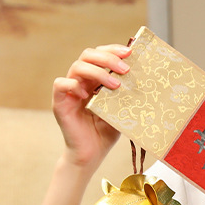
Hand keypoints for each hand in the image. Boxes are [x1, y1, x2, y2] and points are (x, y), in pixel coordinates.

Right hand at [52, 44, 130, 167]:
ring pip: (77, 67)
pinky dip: (73, 85)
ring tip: (115, 85)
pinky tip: (87, 96)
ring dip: (98, 72)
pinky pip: (60, 84)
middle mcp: (80, 81)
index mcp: (94, 79)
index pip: (100, 54)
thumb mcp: (121, 108)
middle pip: (88, 55)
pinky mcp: (59, 103)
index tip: (130, 53)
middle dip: (108, 58)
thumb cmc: (105, 132)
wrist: (91, 154)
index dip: (113, 49)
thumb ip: (126, 92)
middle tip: (125, 69)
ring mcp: (69, 91)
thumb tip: (145, 75)